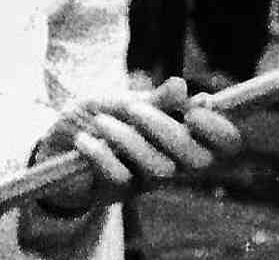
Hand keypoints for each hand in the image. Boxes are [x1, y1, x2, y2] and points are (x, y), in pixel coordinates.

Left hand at [33, 77, 241, 212]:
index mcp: (181, 137)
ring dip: (128, 139)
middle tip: (133, 108)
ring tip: (101, 121)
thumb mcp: (121, 101)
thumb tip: (182, 86)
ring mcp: (146, 181)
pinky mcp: (118, 192)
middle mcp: (173, 164)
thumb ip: (153, 99)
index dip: (220, 130)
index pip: (225, 144)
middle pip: (199, 161)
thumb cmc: (96, 119)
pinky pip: (121, 177)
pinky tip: (84, 141)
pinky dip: (100, 154)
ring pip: (159, 169)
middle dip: (168, 130)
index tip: (196, 110)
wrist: (54, 143)